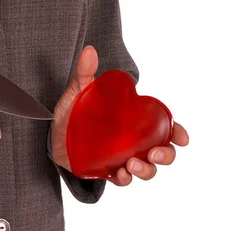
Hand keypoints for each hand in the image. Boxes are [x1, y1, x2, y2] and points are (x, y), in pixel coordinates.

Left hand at [50, 46, 189, 184]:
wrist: (49, 134)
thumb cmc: (71, 112)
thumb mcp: (78, 92)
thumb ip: (85, 73)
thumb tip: (89, 50)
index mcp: (133, 121)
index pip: (164, 128)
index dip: (177, 133)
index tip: (181, 138)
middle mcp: (132, 141)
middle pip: (162, 153)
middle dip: (166, 156)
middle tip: (154, 153)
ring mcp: (121, 157)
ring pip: (146, 170)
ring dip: (146, 171)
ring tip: (132, 166)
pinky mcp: (106, 170)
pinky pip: (122, 179)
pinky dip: (124, 179)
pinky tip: (121, 174)